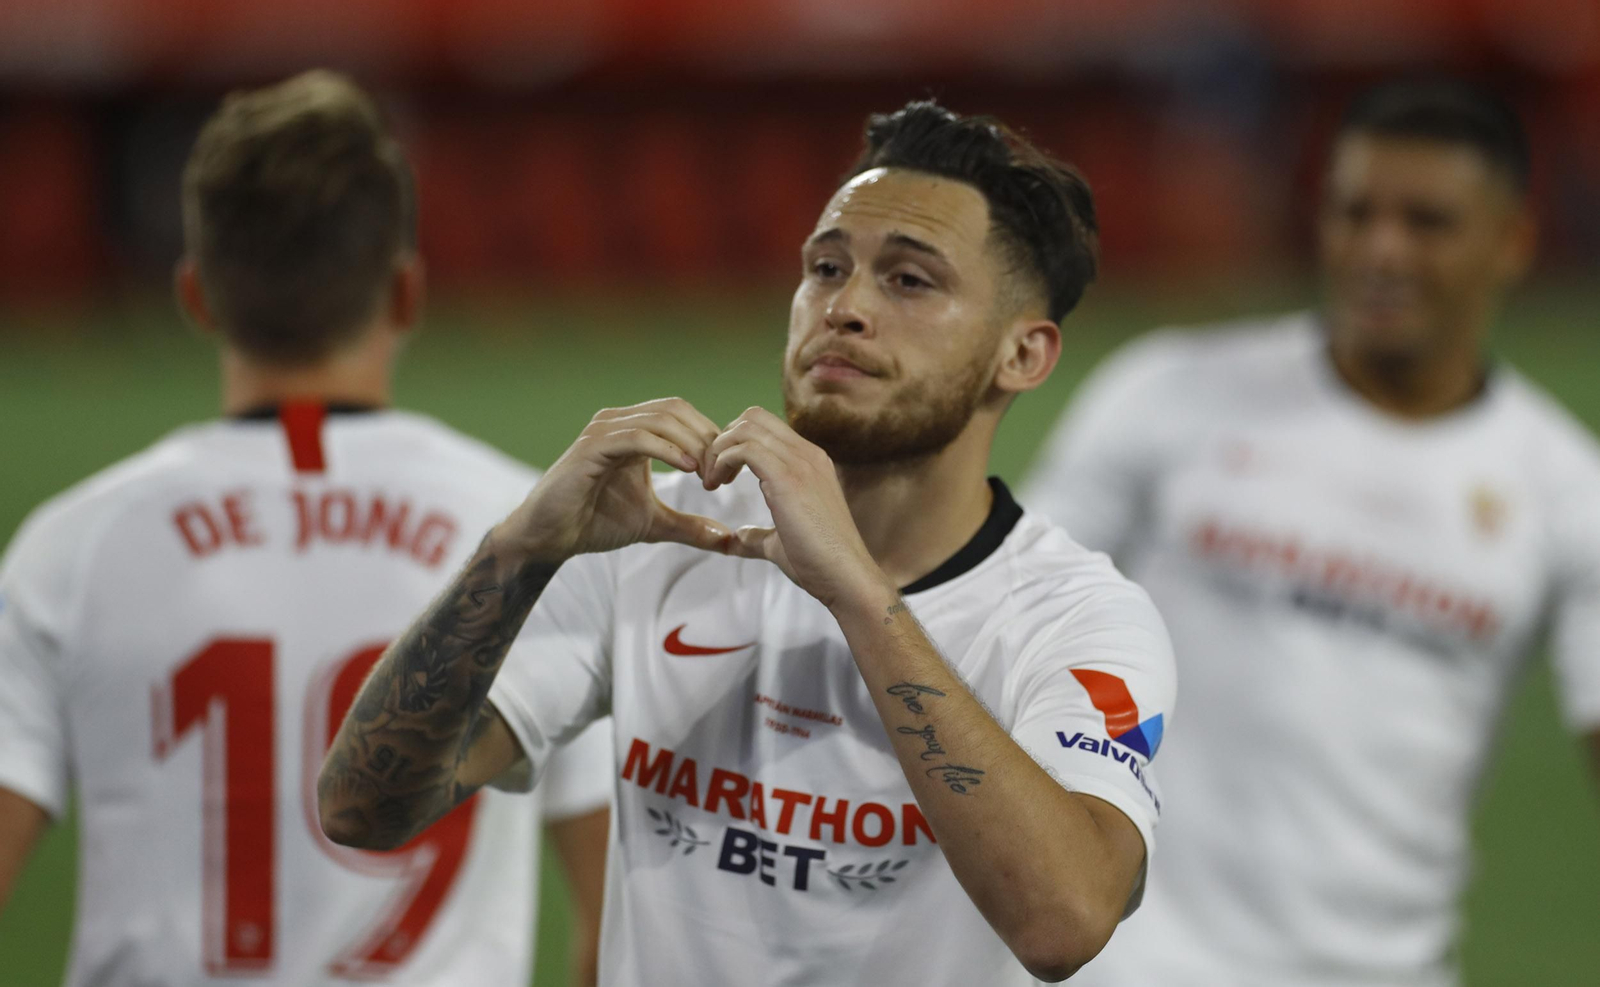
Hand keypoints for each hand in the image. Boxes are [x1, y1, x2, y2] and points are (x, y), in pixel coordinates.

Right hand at [500, 398, 733, 562]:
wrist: (549, 538)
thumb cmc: (594, 523)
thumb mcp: (654, 523)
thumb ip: (689, 526)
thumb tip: (727, 539)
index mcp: (634, 430)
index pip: (683, 415)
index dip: (711, 439)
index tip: (728, 474)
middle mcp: (618, 422)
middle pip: (676, 409)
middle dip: (706, 438)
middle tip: (724, 474)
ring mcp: (603, 431)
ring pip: (660, 419)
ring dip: (692, 444)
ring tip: (709, 474)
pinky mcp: (591, 447)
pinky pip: (637, 437)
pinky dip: (667, 449)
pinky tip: (688, 469)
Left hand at [703, 406, 887, 607]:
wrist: (847, 579)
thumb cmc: (819, 565)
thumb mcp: (781, 543)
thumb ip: (758, 535)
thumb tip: (737, 538)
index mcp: (809, 463)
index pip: (766, 427)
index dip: (735, 444)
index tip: (721, 476)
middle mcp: (807, 455)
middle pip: (754, 416)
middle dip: (722, 440)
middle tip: (710, 475)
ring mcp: (801, 463)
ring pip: (747, 427)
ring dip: (718, 450)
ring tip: (711, 482)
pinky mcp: (789, 478)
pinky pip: (745, 448)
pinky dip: (722, 461)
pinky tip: (716, 485)